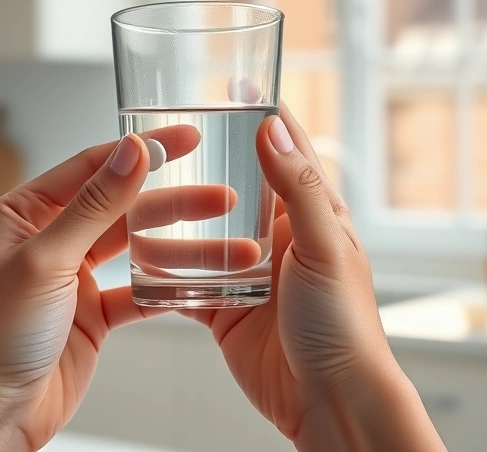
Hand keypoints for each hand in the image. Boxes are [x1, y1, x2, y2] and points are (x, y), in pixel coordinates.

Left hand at [0, 126, 235, 450]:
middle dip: (173, 201)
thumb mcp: (46, 260)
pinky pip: (138, 292)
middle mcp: (49, 240)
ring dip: (179, 245)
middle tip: (220, 195)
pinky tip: (200, 283)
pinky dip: (168, 288)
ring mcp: (72, 277)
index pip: (91, 167)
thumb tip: (131, 152)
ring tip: (224, 239)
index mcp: (24, 214)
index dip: (141, 149)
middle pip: (121, 207)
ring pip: (135, 248)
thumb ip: (94, 205)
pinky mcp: (92, 314)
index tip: (185, 139)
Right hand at [181, 106, 445, 451]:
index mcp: (313, 216)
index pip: (287, 153)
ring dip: (181, 219)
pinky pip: (188, 284)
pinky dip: (166, 273)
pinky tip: (143, 259)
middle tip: (175, 135)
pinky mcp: (226, 311)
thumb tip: (271, 130)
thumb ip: (297, 189)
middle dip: (211, 162)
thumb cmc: (343, 325)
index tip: (238, 86)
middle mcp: (280, 241)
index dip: (264, 116)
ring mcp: (250, 276)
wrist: (328, 400)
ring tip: (147, 193)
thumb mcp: (324, 246)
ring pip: (206, 236)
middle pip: (239, 189)